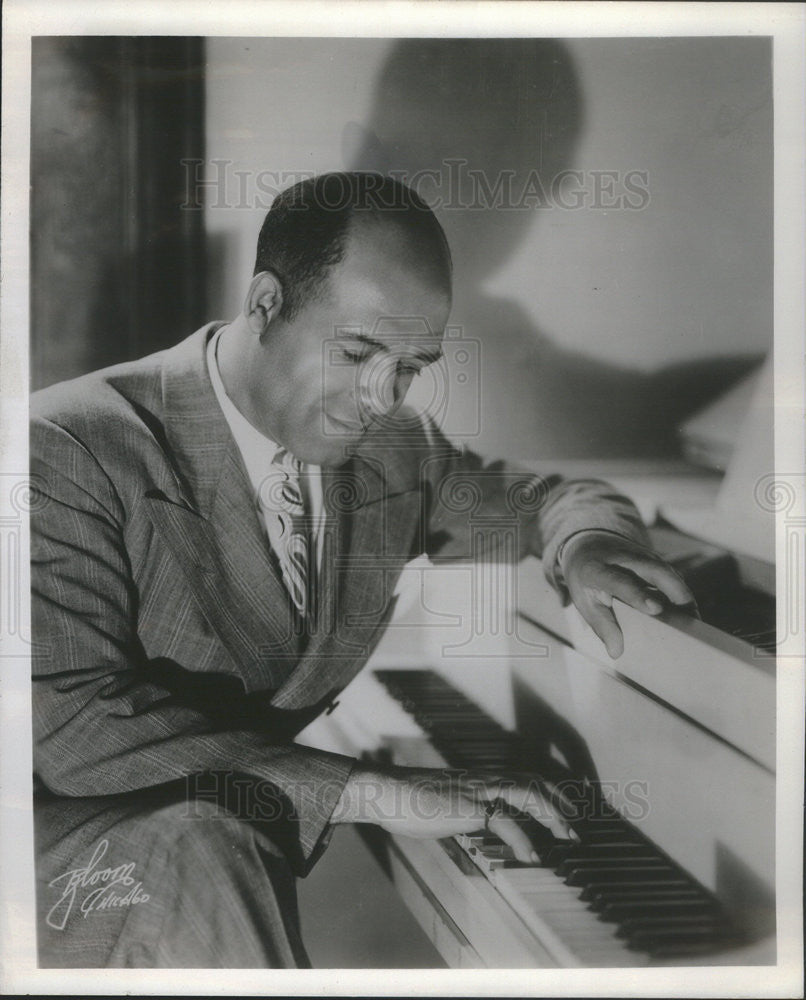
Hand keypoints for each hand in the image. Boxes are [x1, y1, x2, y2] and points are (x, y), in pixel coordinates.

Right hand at [331, 764, 577, 862]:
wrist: (387, 791)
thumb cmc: (408, 801)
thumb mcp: (443, 806)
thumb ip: (462, 812)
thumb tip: (470, 824)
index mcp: (479, 780)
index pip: (522, 779)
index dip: (547, 793)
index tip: (564, 810)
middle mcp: (484, 780)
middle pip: (533, 783)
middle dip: (559, 803)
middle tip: (577, 827)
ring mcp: (477, 790)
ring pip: (527, 794)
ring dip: (552, 815)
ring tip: (568, 837)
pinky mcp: (469, 806)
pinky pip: (504, 821)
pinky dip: (523, 839)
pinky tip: (532, 857)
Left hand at [561, 531, 696, 658]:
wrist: (588, 542)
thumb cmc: (584, 577)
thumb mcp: (584, 600)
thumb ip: (601, 625)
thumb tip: (616, 652)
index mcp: (598, 568)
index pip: (620, 581)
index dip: (638, 595)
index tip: (655, 609)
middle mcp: (624, 558)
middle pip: (657, 571)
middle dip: (677, 594)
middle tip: (691, 623)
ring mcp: (642, 555)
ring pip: (670, 574)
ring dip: (684, 597)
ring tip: (695, 625)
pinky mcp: (654, 559)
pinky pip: (672, 577)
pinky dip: (681, 595)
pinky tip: (688, 616)